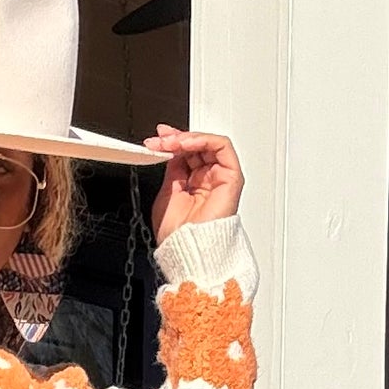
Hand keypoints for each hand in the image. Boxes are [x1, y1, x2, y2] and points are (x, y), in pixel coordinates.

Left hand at [142, 127, 243, 241]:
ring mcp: (220, 177)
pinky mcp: (231, 177)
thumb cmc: (177, 235)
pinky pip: (222, 147)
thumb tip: (170, 147)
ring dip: (188, 138)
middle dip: (177, 139)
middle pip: (197, 146)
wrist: (186, 250)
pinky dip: (203, 140)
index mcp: (194, 184)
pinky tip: (186, 144)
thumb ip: (172, 168)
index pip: (188, 154)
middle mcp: (209, 179)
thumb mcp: (167, 192)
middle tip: (160, 140)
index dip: (173, 142)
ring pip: (209, 143)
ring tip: (171, 143)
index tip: (157, 139)